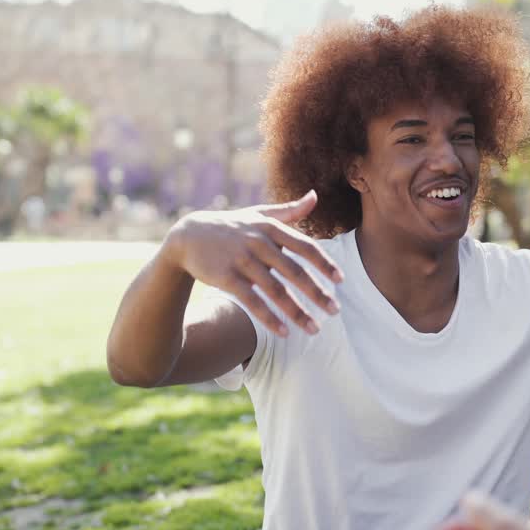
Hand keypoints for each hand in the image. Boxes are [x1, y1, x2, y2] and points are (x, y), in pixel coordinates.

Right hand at [162, 190, 343, 336]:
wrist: (188, 236)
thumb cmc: (231, 226)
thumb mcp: (259, 214)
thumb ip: (289, 211)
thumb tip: (315, 196)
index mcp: (271, 228)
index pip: (305, 246)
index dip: (325, 264)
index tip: (341, 281)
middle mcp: (258, 243)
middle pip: (294, 272)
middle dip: (317, 293)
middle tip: (335, 311)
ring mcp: (241, 260)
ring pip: (275, 290)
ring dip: (297, 312)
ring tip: (314, 330)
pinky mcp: (226, 278)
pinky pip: (252, 301)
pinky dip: (269, 318)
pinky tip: (284, 332)